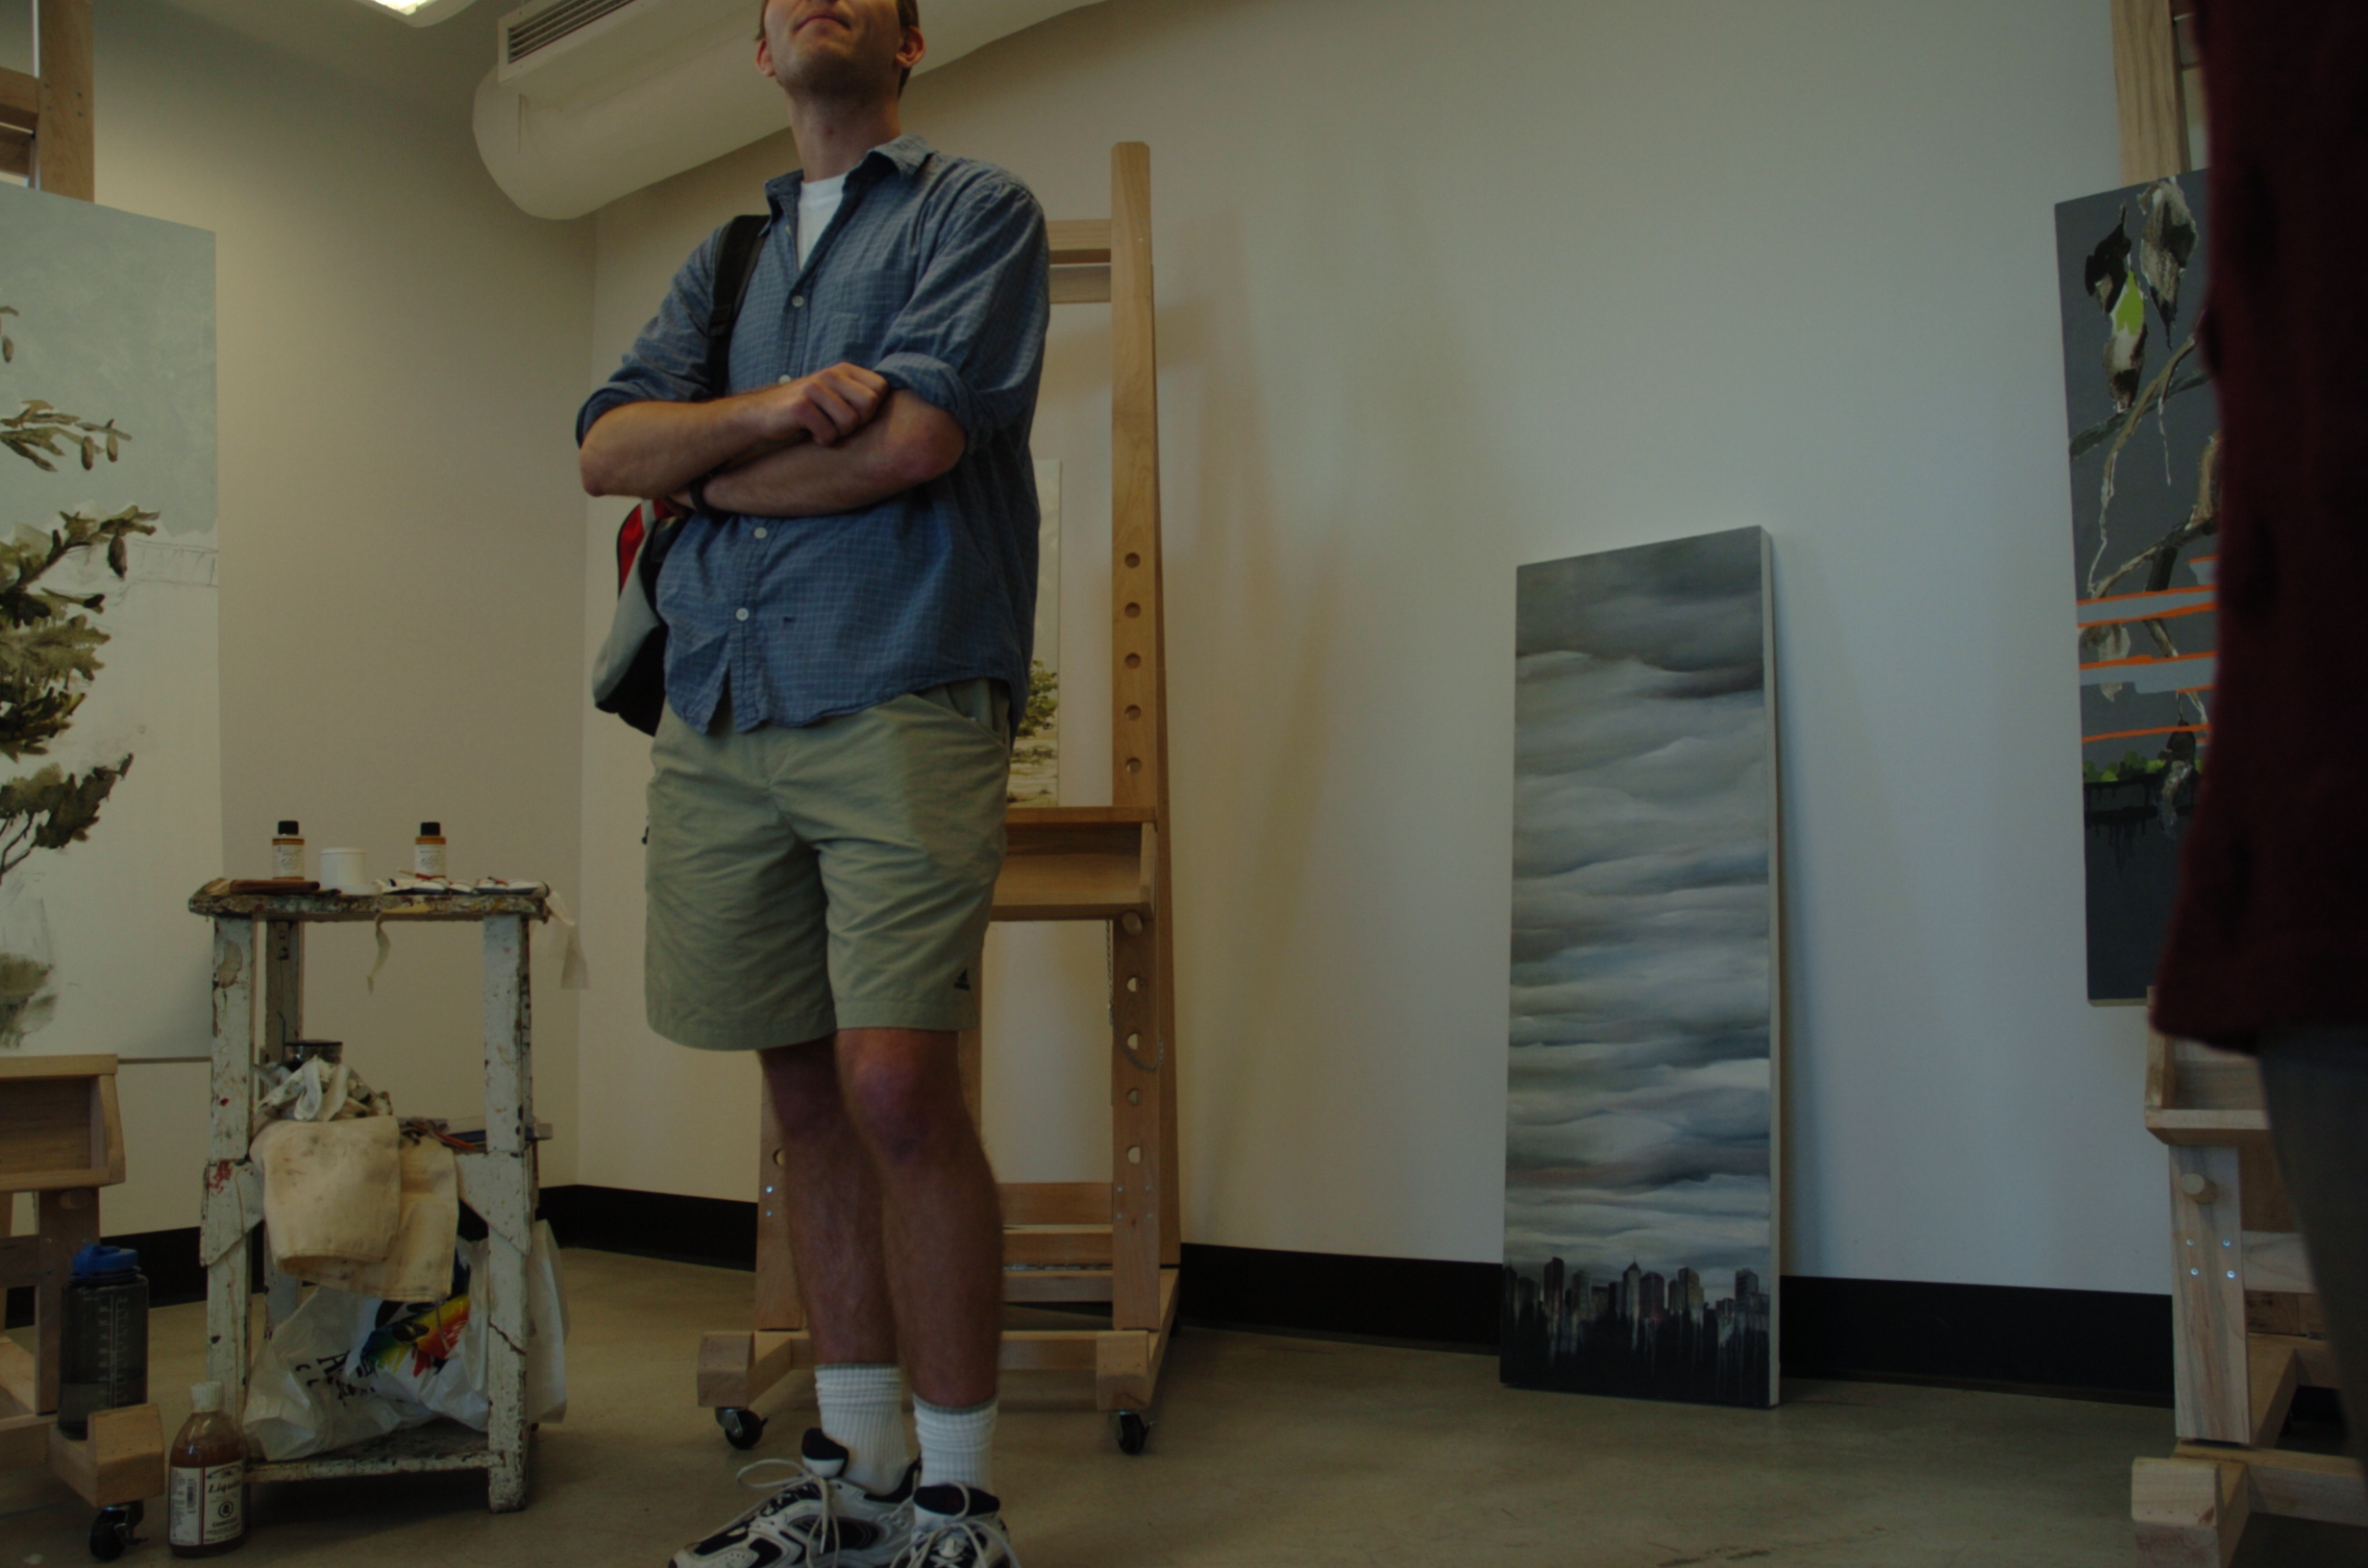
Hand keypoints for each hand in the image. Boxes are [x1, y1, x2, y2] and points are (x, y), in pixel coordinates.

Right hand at [763, 363, 888, 446]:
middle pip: (869, 405)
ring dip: (838, 433)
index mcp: (844, 369)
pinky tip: (809, 433)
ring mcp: (815, 387)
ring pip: (850, 422)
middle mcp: (831, 373)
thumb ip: (860, 395)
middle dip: (858, 423)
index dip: (872, 409)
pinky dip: (821, 440)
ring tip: (823, 427)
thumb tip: (904, 410)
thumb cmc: (807, 410)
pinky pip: (828, 433)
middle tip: (838, 425)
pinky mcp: (800, 406)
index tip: (854, 415)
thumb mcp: (836, 395)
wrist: (763, 415)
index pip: (881, 389)